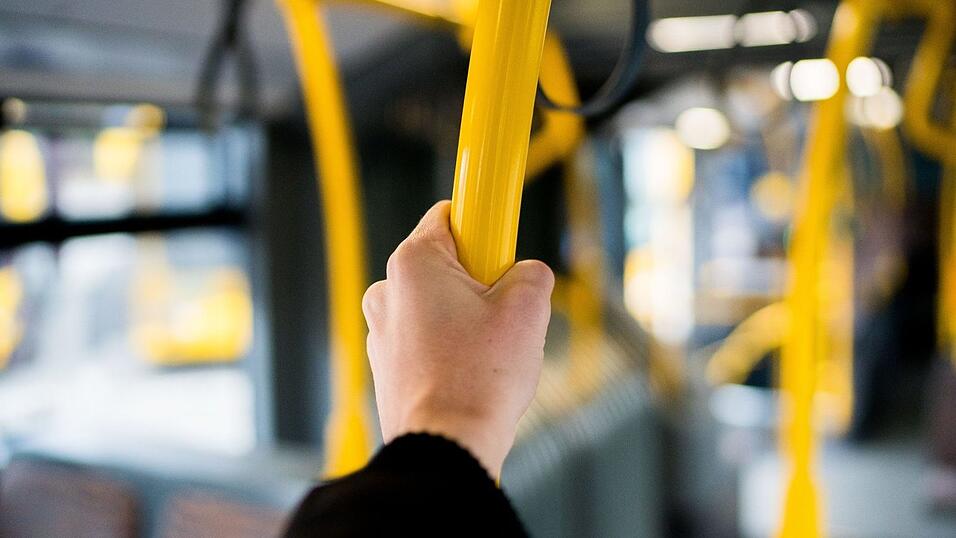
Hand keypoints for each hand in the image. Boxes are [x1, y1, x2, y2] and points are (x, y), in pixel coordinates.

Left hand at [362, 201, 553, 477]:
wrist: (447, 446)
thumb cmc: (480, 377)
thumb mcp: (528, 309)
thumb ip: (532, 272)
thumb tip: (527, 274)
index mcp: (414, 263)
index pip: (450, 214)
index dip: (485, 225)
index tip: (502, 243)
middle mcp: (387, 291)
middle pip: (447, 264)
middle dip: (483, 282)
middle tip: (506, 314)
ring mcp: (381, 331)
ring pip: (439, 306)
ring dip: (468, 319)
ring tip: (491, 354)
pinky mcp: (385, 366)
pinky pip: (427, 340)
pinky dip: (450, 349)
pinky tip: (472, 375)